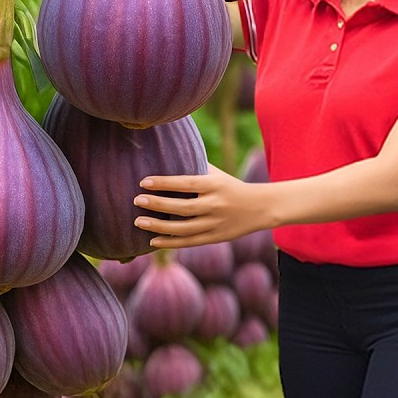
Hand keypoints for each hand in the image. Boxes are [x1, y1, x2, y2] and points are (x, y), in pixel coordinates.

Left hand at [133, 163, 273, 248]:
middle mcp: (215, 205)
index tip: (143, 182)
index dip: (164, 183)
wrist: (261, 207)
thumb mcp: (216, 174)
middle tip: (136, 200)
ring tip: (138, 221)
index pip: (185, 183)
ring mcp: (215, 223)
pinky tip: (152, 240)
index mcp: (214, 185)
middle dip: (157, 204)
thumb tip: (168, 154)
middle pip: (182, 207)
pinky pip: (189, 242)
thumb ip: (195, 167)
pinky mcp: (215, 238)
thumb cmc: (230, 186)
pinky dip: (170, 242)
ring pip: (183, 228)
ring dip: (158, 226)